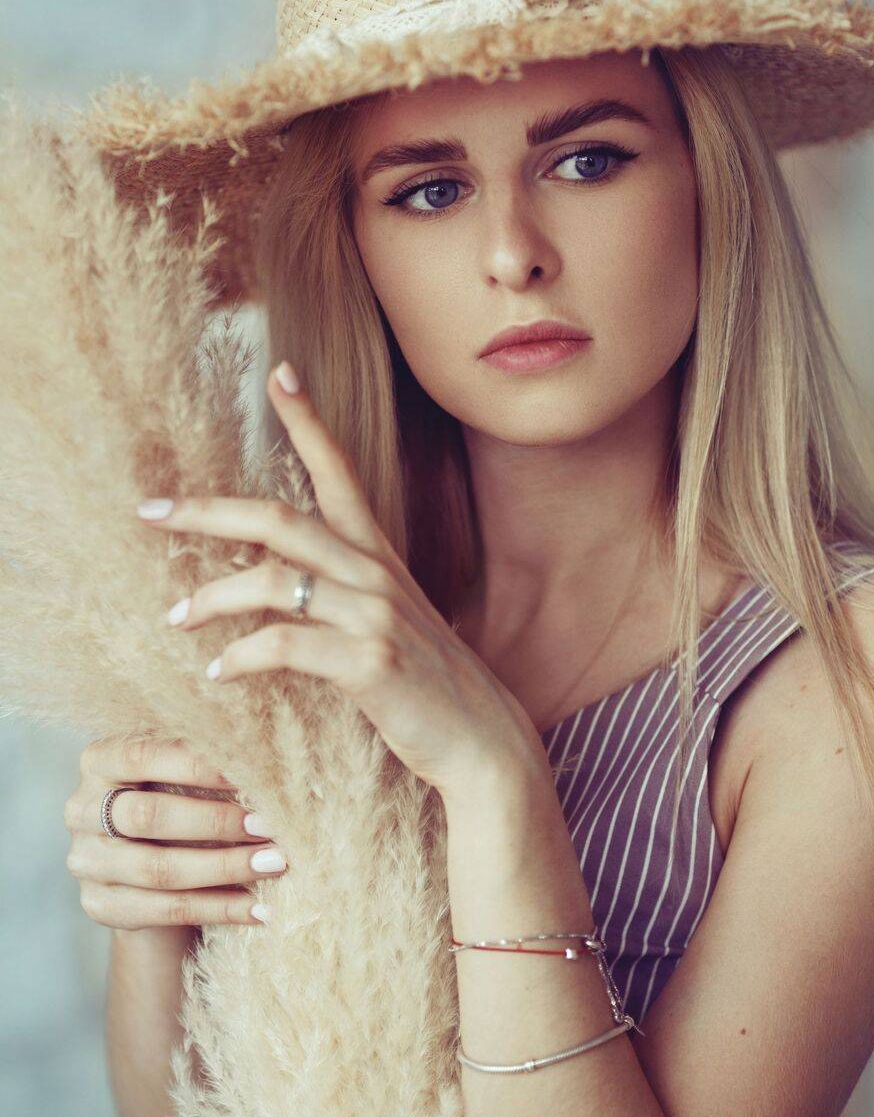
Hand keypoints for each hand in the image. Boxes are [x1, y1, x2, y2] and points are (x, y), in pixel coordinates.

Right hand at [64, 734, 287, 930]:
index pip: (145, 756)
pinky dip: (220, 908)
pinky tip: (259, 907)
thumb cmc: (176, 795)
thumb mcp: (180, 770)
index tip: (253, 772)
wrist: (149, 860)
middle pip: (148, 816)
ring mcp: (86, 861)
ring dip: (225, 867)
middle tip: (270, 825)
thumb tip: (265, 763)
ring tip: (274, 863)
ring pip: (160, 869)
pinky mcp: (101, 904)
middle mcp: (81, 810)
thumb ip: (206, 760)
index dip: (199, 765)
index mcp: (100, 760)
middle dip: (216, 820)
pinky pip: (167, 910)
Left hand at [135, 361, 539, 803]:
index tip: (279, 374)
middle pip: (279, 518)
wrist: (481, 742)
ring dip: (212, 597)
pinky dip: (242, 656)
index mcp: (377, 557)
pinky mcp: (369, 661)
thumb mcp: (388, 623)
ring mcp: (374, 614)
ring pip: (273, 581)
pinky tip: (218, 673)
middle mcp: (374, 573)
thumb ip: (344, 593)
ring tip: (175, 617)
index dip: (309, 421)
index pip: (339, 471)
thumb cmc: (426, 687)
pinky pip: (286, 644)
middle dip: (207, 510)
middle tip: (151, 511)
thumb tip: (280, 582)